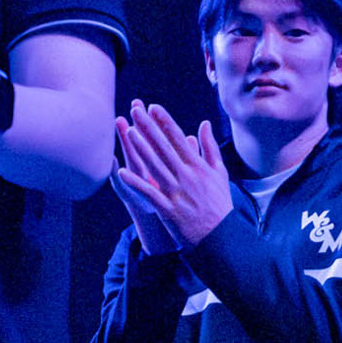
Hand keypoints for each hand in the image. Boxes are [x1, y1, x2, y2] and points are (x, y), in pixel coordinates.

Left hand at [114, 101, 231, 246]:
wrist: (220, 235)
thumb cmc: (219, 203)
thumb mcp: (219, 172)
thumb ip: (210, 147)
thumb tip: (204, 124)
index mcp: (198, 166)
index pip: (179, 139)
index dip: (165, 122)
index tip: (154, 107)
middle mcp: (187, 176)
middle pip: (164, 148)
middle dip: (149, 128)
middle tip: (136, 111)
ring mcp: (176, 192)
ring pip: (155, 166)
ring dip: (141, 149)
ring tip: (128, 132)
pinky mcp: (168, 209)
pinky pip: (149, 193)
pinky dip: (136, 182)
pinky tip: (122, 172)